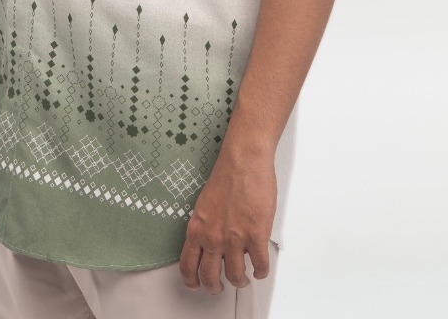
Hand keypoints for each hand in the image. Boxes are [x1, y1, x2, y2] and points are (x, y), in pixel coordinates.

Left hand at [178, 142, 276, 292]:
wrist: (243, 161)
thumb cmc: (226, 175)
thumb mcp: (204, 204)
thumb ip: (207, 226)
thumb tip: (214, 243)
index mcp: (197, 228)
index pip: (187, 265)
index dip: (192, 280)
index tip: (196, 285)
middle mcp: (213, 238)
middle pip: (210, 277)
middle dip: (215, 287)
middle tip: (220, 287)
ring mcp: (234, 239)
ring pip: (235, 276)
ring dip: (240, 280)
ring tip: (243, 278)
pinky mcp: (256, 236)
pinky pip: (259, 265)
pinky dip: (261, 271)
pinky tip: (260, 269)